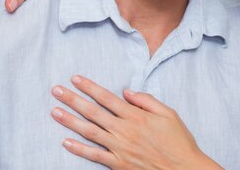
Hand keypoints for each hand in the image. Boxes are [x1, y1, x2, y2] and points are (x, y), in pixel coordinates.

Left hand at [50, 75, 222, 169]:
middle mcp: (124, 130)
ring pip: (89, 131)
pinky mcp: (118, 164)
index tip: (75, 78)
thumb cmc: (178, 141)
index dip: (89, 87)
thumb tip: (126, 92)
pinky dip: (79, 149)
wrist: (184, 169)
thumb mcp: (168, 113)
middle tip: (56, 90)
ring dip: (70, 121)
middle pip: (93, 112)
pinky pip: (95, 155)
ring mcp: (120, 148)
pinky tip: (66, 142)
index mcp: (136, 116)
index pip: (107, 97)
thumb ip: (146, 100)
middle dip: (72, 99)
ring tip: (55, 112)